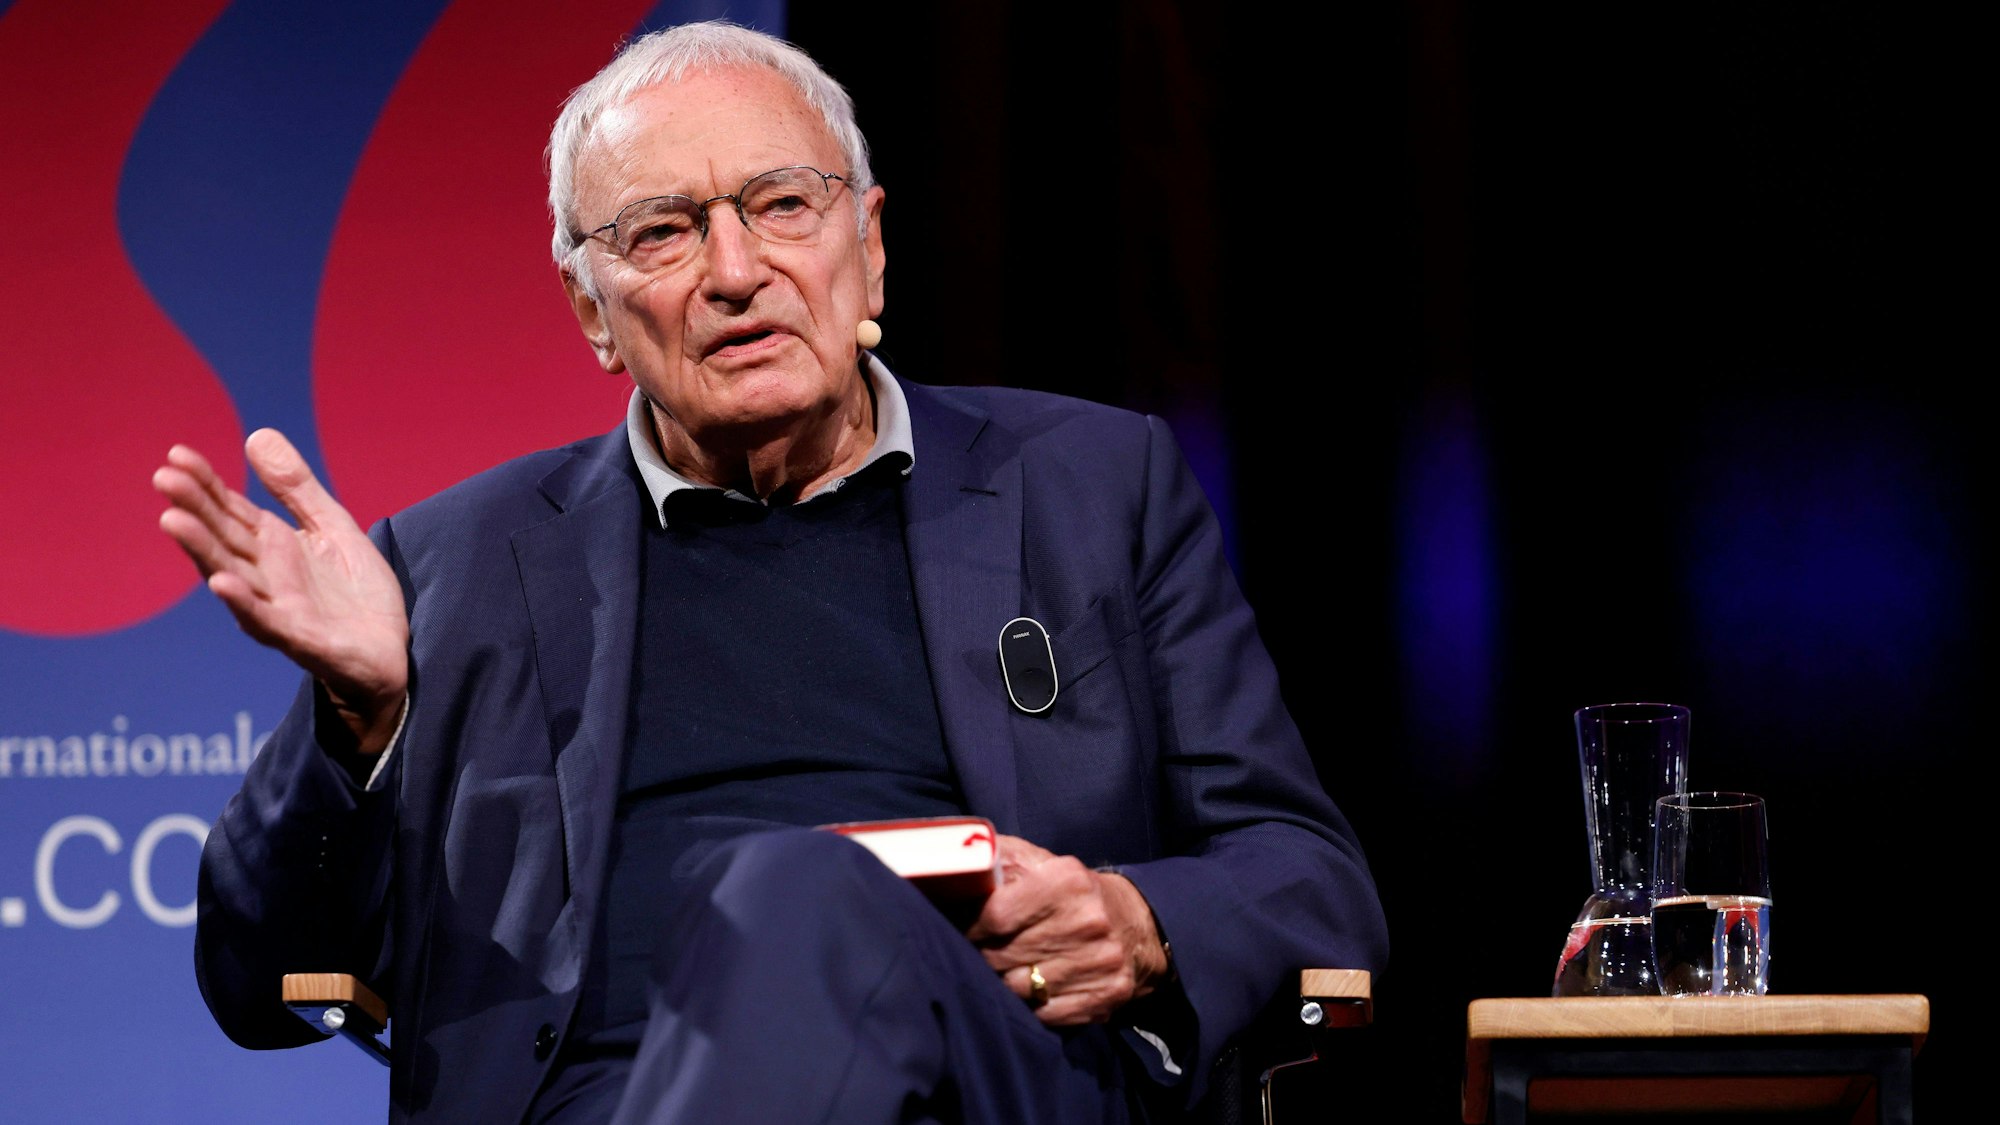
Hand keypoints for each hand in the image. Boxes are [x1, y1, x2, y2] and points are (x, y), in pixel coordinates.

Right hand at [153, 429, 408, 751]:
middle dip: (193, 509)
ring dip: (202, 550)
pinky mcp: (300, 638)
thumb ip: (296, 489)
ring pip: (231, 575)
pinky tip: (221, 583)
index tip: (176, 454)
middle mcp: (265, 575)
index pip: (230, 509)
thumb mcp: (332, 527)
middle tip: (163, 477)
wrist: (390, 653)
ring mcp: (278, 607)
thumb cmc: (356, 594)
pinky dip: (242, 603)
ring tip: (172, 520)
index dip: (204, 483)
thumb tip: (257, 433)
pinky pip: (265, 620)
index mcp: (273, 546)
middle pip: (222, 537)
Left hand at [965, 835, 1169, 1025]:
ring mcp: (1099, 963)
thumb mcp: (1040, 862)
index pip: (997, 915)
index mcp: (1067, 881)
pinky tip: (1027, 990)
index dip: (969, 927)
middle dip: (981, 956)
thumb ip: (997, 859)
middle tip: (973, 952)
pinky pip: (1044, 1015)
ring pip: (1020, 990)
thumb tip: (951, 869)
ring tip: (999, 970)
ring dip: (1001, 983)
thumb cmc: (1070, 892)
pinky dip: (1028, 1006)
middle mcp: (1088, 921)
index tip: (957, 929)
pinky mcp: (1105, 996)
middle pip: (1004, 956)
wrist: (1135, 926)